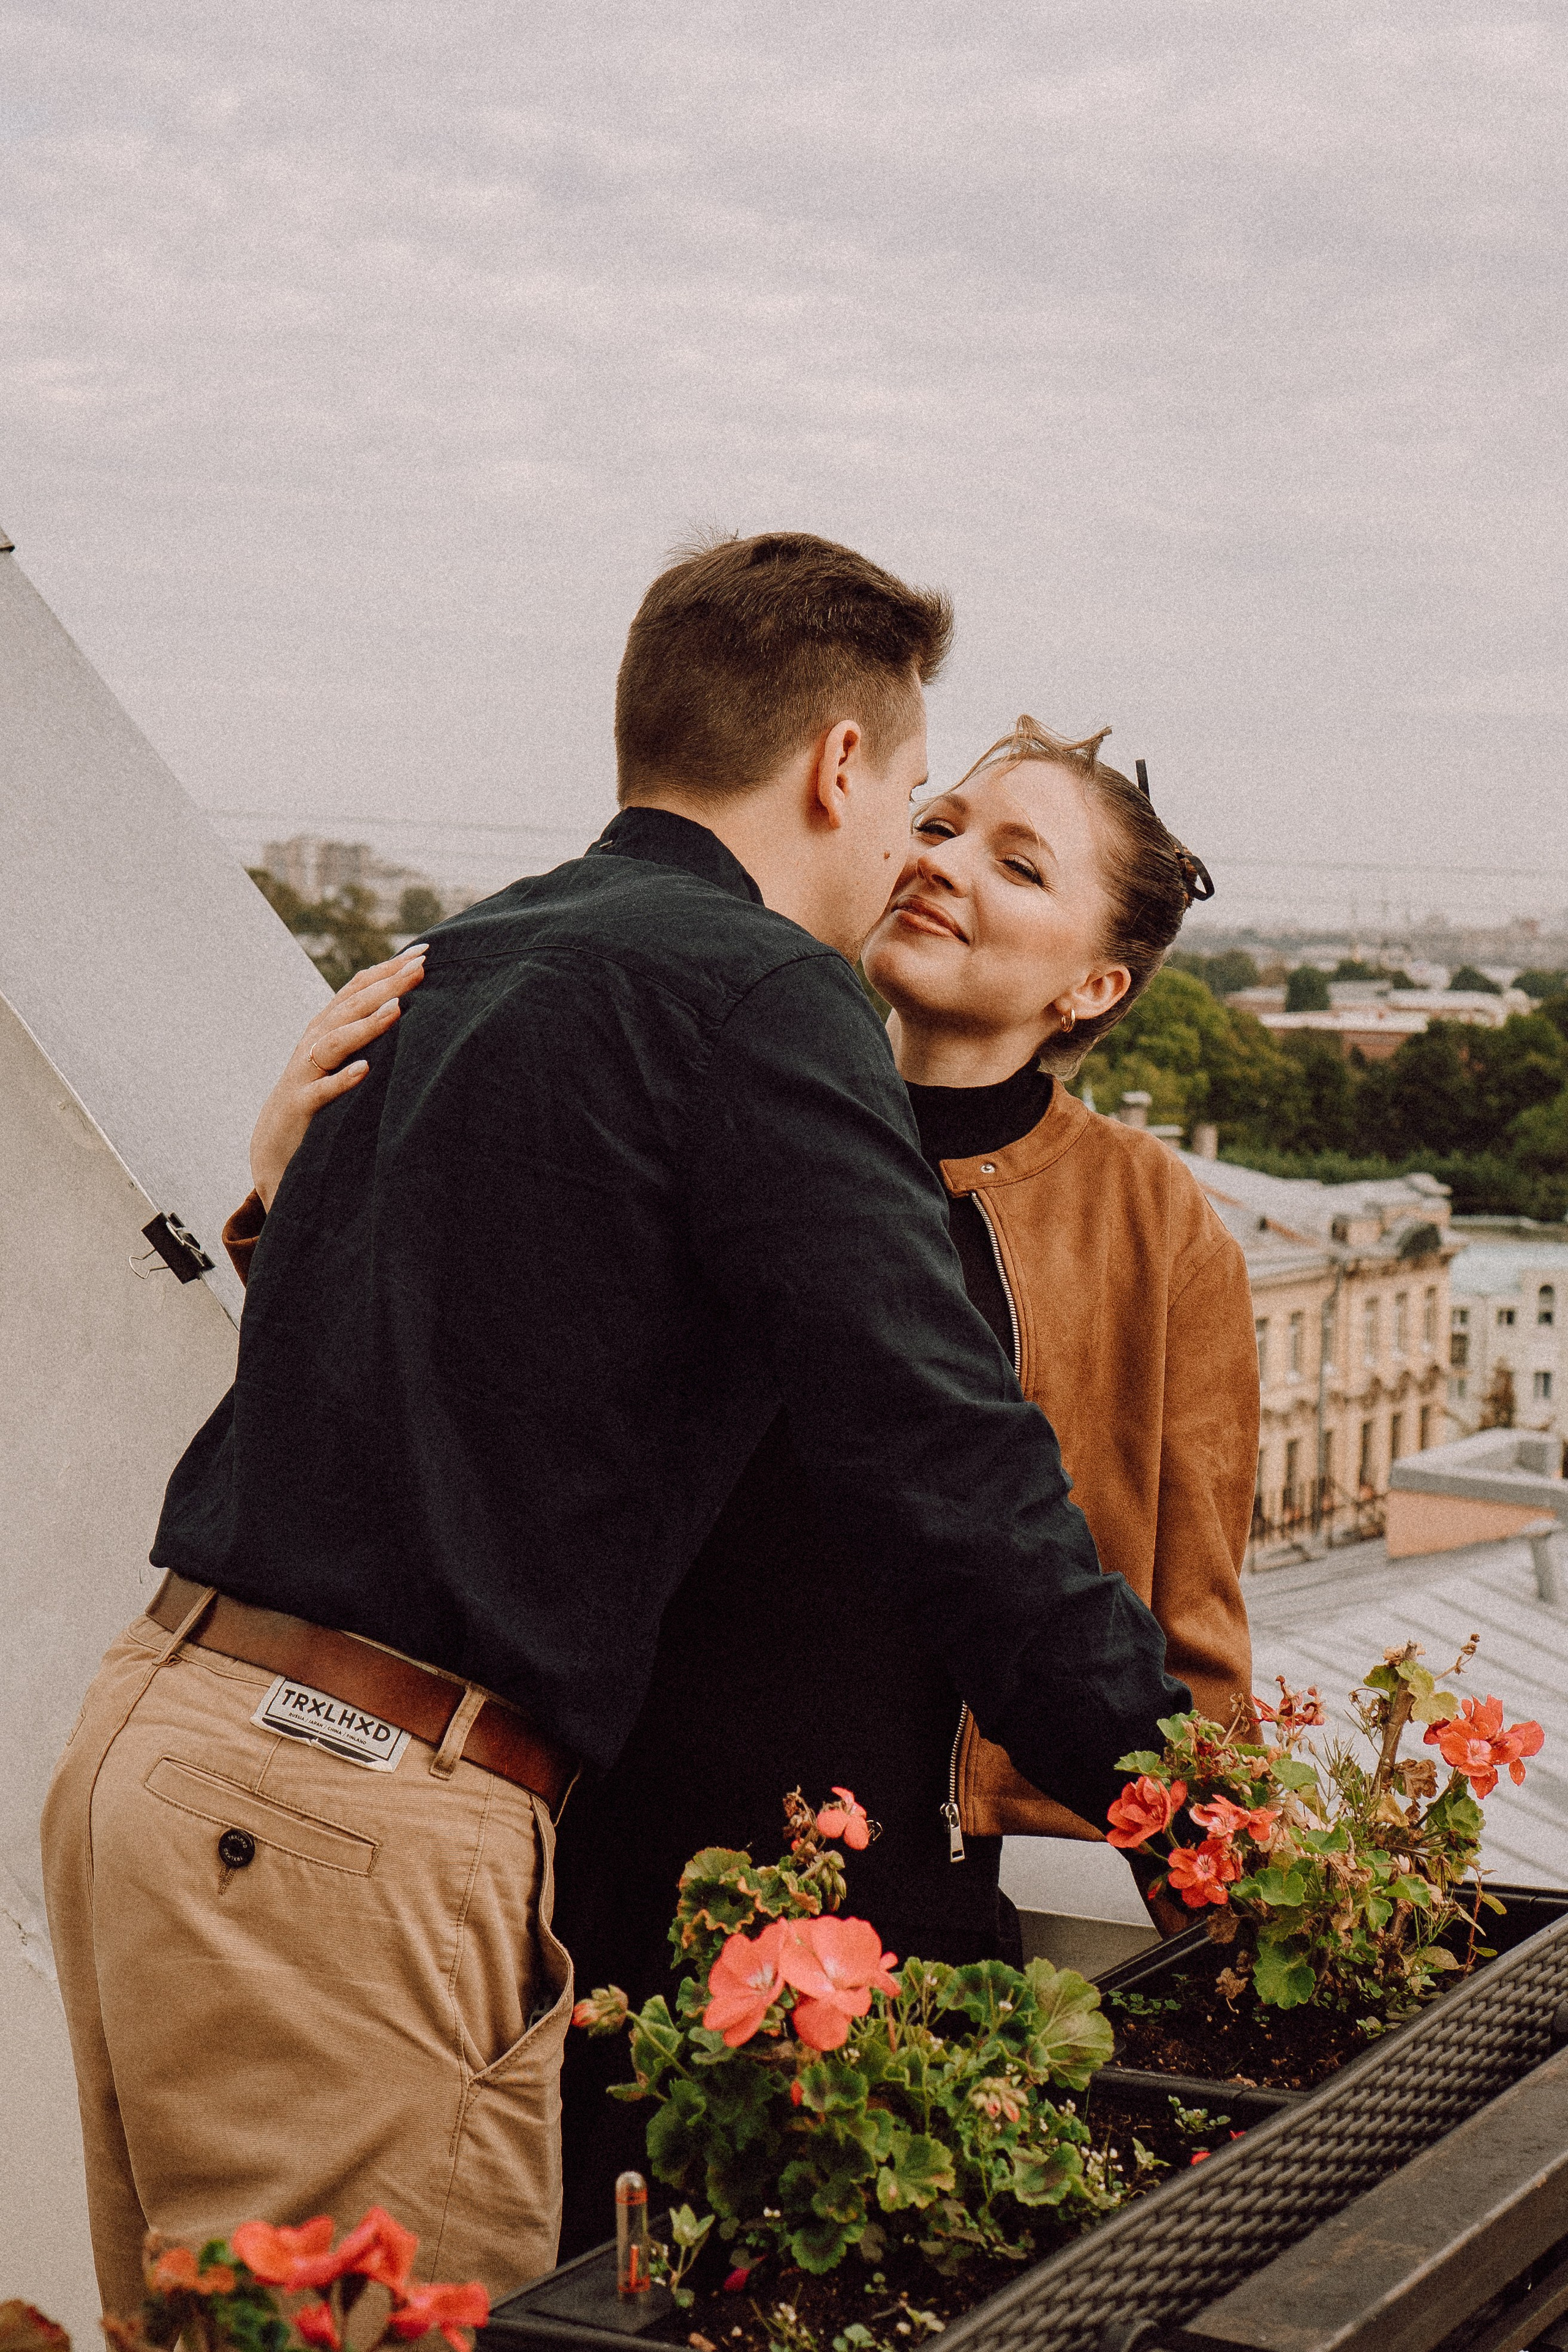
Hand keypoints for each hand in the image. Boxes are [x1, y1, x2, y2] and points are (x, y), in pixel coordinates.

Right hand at [251, 947, 427, 1208]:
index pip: (359, 988)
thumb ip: (364, 1029)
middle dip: (387, 986)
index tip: (425, 953)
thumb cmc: (317, 1093)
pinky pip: (323, 1091)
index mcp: (327, 1025)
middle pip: (352, 1007)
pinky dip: (343, 1079)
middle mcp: (315, 1041)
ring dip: (366, 1026)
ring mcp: (306, 1072)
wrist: (274, 1142)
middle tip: (421, 968)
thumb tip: (406, 1001)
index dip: (389, 969)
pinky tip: (365, 1070)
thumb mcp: (339, 1056)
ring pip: (336, 1042)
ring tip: (397, 1010)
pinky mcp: (302, 1104)